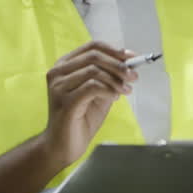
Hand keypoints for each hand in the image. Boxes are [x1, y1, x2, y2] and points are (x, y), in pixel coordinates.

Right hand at [43, 41, 135, 169]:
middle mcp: (58, 72)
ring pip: (94, 70)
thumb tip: (129, 64)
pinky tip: (116, 97)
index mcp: (65, 65)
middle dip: (119, 65)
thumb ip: (109, 77)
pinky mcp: (65, 102)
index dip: (115, 50)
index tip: (133, 58)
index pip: (92, 47)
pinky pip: (92, 87)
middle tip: (134, 76)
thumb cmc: (80, 118)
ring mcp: (59, 87)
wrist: (63, 145)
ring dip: (116, 79)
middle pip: (94, 56)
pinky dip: (109, 90)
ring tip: (126, 90)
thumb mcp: (99, 92)